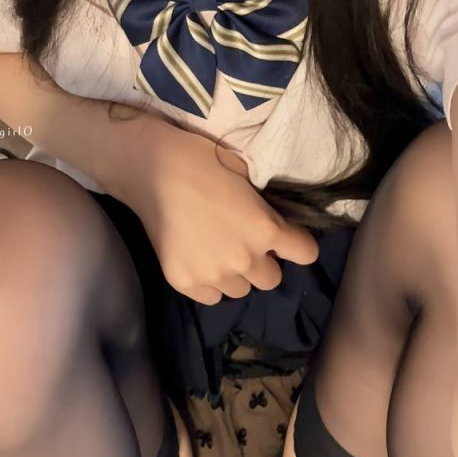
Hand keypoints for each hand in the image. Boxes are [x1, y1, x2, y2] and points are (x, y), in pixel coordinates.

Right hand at [122, 124, 319, 305]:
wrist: (151, 168)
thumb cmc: (201, 160)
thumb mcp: (246, 174)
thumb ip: (264, 206)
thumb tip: (273, 218)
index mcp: (265, 228)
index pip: (306, 253)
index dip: (297, 243)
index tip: (286, 237)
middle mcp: (244, 259)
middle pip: (272, 279)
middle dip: (263, 261)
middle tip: (243, 241)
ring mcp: (213, 274)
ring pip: (240, 290)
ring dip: (235, 274)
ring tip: (215, 248)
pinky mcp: (184, 283)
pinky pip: (211, 296)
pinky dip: (209, 282)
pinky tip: (196, 257)